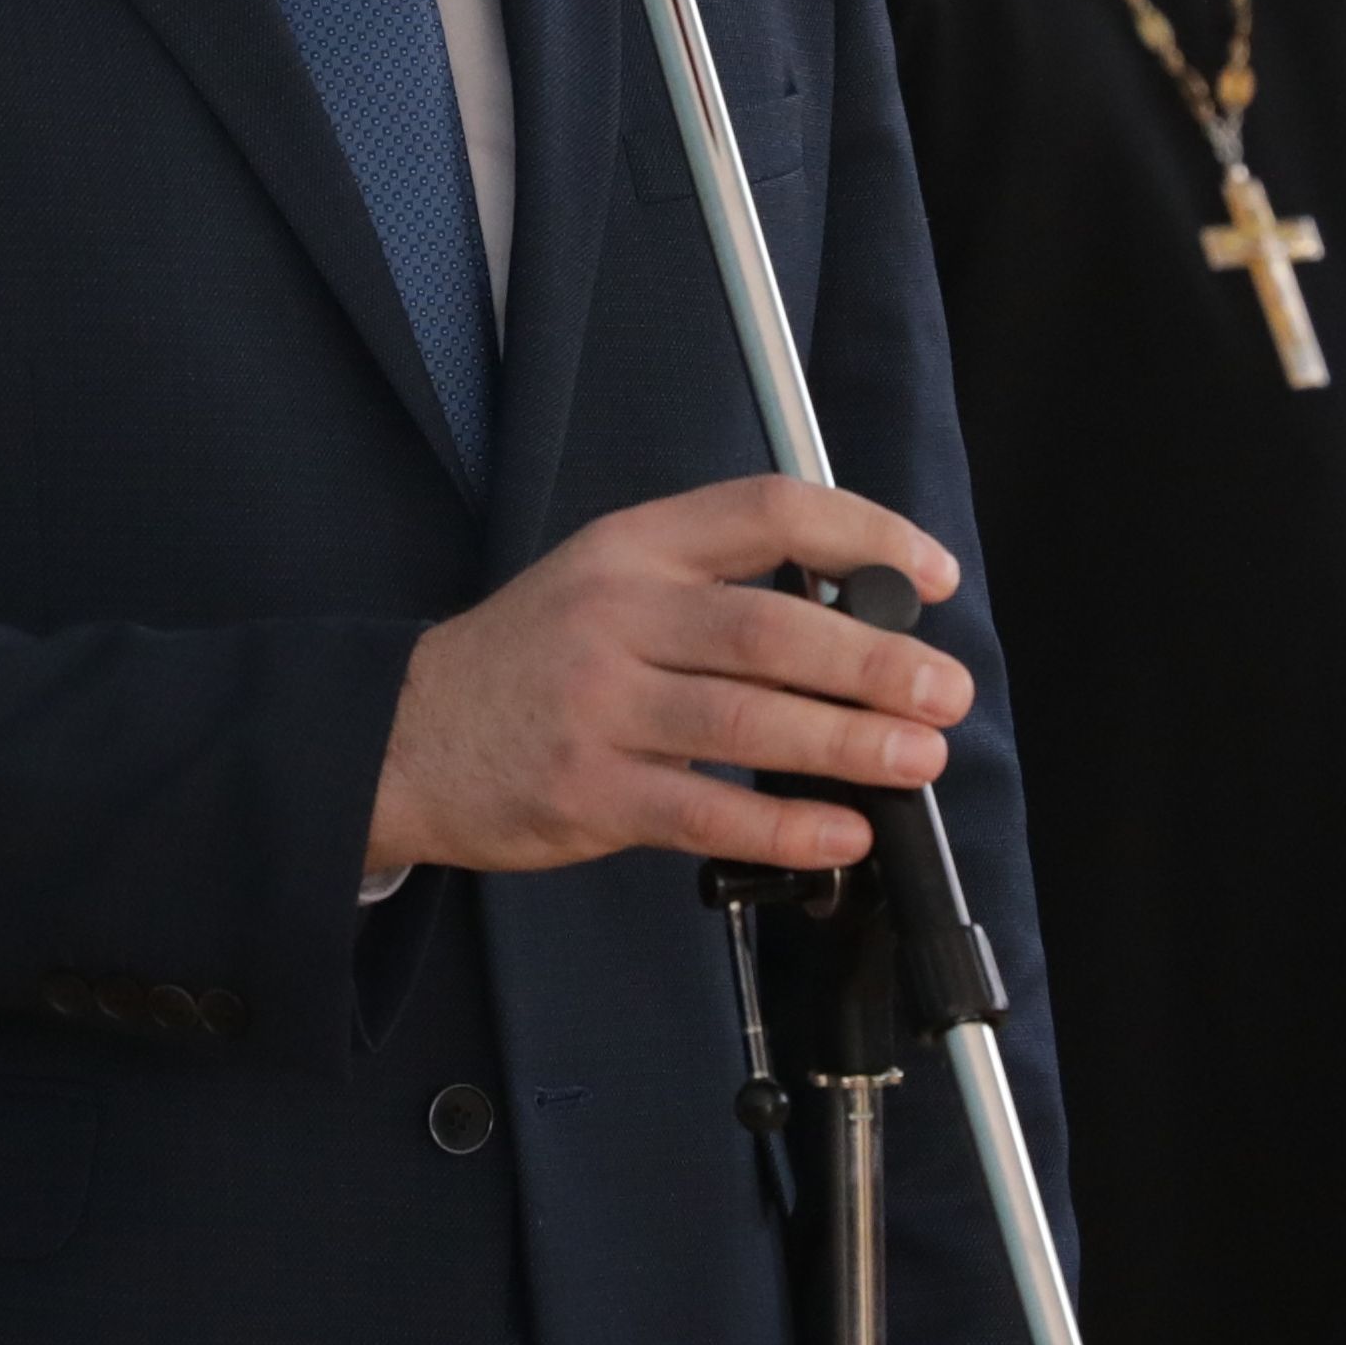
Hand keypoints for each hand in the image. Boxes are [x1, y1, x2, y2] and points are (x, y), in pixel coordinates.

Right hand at [368, 477, 968, 883]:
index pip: (767, 511)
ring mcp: (598, 705)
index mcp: (634, 546)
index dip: (866, 535)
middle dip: (876, 661)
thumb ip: (711, 585)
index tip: (932, 573)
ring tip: (919, 758)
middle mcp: (617, 614)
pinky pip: (704, 811)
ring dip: (850, 743)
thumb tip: (857, 619)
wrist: (401, 736)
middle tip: (944, 689)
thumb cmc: (527, 661)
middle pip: (771, 626)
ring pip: (748, 719)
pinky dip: (784, 825)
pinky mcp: (586, 791)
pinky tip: (841, 833)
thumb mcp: (605, 582)